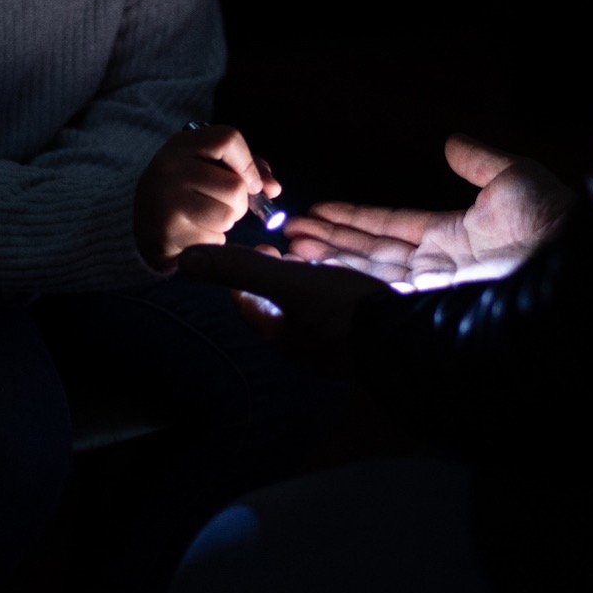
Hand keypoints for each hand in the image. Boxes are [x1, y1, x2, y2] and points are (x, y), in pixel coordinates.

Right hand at [134, 123, 281, 270]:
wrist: (143, 223)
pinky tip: (196, 233)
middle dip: (241, 203)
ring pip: (228, 215)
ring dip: (228, 222)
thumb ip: (248, 169)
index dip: (248, 163)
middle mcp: (170, 167)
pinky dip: (213, 240)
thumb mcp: (210, 167)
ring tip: (209, 218)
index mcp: (182, 144)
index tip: (252, 183)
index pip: (228, 138)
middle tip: (225, 206)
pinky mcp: (168, 232)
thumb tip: (274, 189)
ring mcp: (167, 199)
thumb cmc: (189, 190)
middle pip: (235, 185)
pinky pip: (214, 239)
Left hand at [177, 243, 391, 364]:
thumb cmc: (342, 312)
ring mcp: (334, 343)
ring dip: (306, 277)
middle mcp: (303, 344)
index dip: (243, 274)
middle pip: (279, 305)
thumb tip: (185, 260)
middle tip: (283, 248)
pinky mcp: (362, 336)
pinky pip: (339, 307)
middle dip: (276, 274)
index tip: (256, 248)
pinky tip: (348, 274)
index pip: (248, 304)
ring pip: (310, 306)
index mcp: (280, 335)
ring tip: (313, 254)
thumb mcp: (288, 282)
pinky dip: (334, 285)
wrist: (407, 339)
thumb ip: (240, 268)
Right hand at [285, 133, 575, 290]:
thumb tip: (453, 141)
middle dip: (328, 241)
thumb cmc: (554, 222)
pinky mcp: (427, 304)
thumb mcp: (513, 179)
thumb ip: (479, 161)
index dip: (353, 218)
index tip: (318, 208)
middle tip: (288, 231)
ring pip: (365, 270)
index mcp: (452, 238)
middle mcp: (436, 268)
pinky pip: (376, 288)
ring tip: (289, 245)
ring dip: (326, 258)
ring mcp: (431, 289)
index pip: (390, 226)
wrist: (576, 264)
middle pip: (369, 252)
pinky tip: (314, 267)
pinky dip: (342, 278)